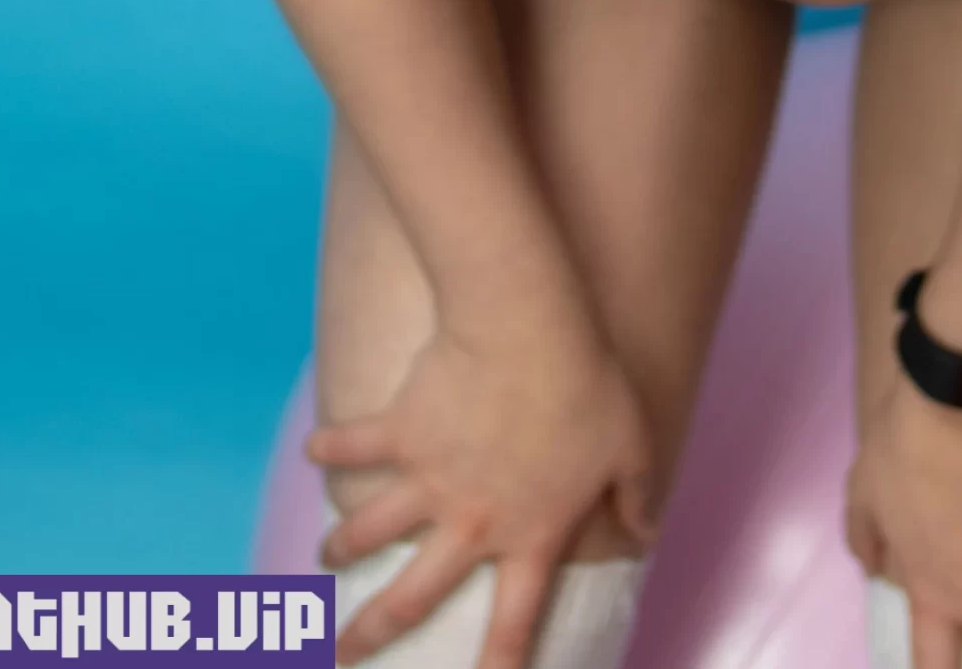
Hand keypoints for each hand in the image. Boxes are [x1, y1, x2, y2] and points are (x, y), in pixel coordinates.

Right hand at [304, 309, 659, 668]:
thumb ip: (639, 498)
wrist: (526, 327)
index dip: (499, 668)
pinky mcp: (400, 428)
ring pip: (368, 531)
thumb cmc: (587, 384)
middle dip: (369, 634)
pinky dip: (330, 448)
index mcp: (529, 534)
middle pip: (410, 598)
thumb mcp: (632, 446)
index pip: (513, 623)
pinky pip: (354, 444)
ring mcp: (427, 477)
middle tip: (340, 656)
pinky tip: (314, 451)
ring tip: (324, 559)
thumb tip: (647, 535)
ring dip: (341, 547)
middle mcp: (470, 521)